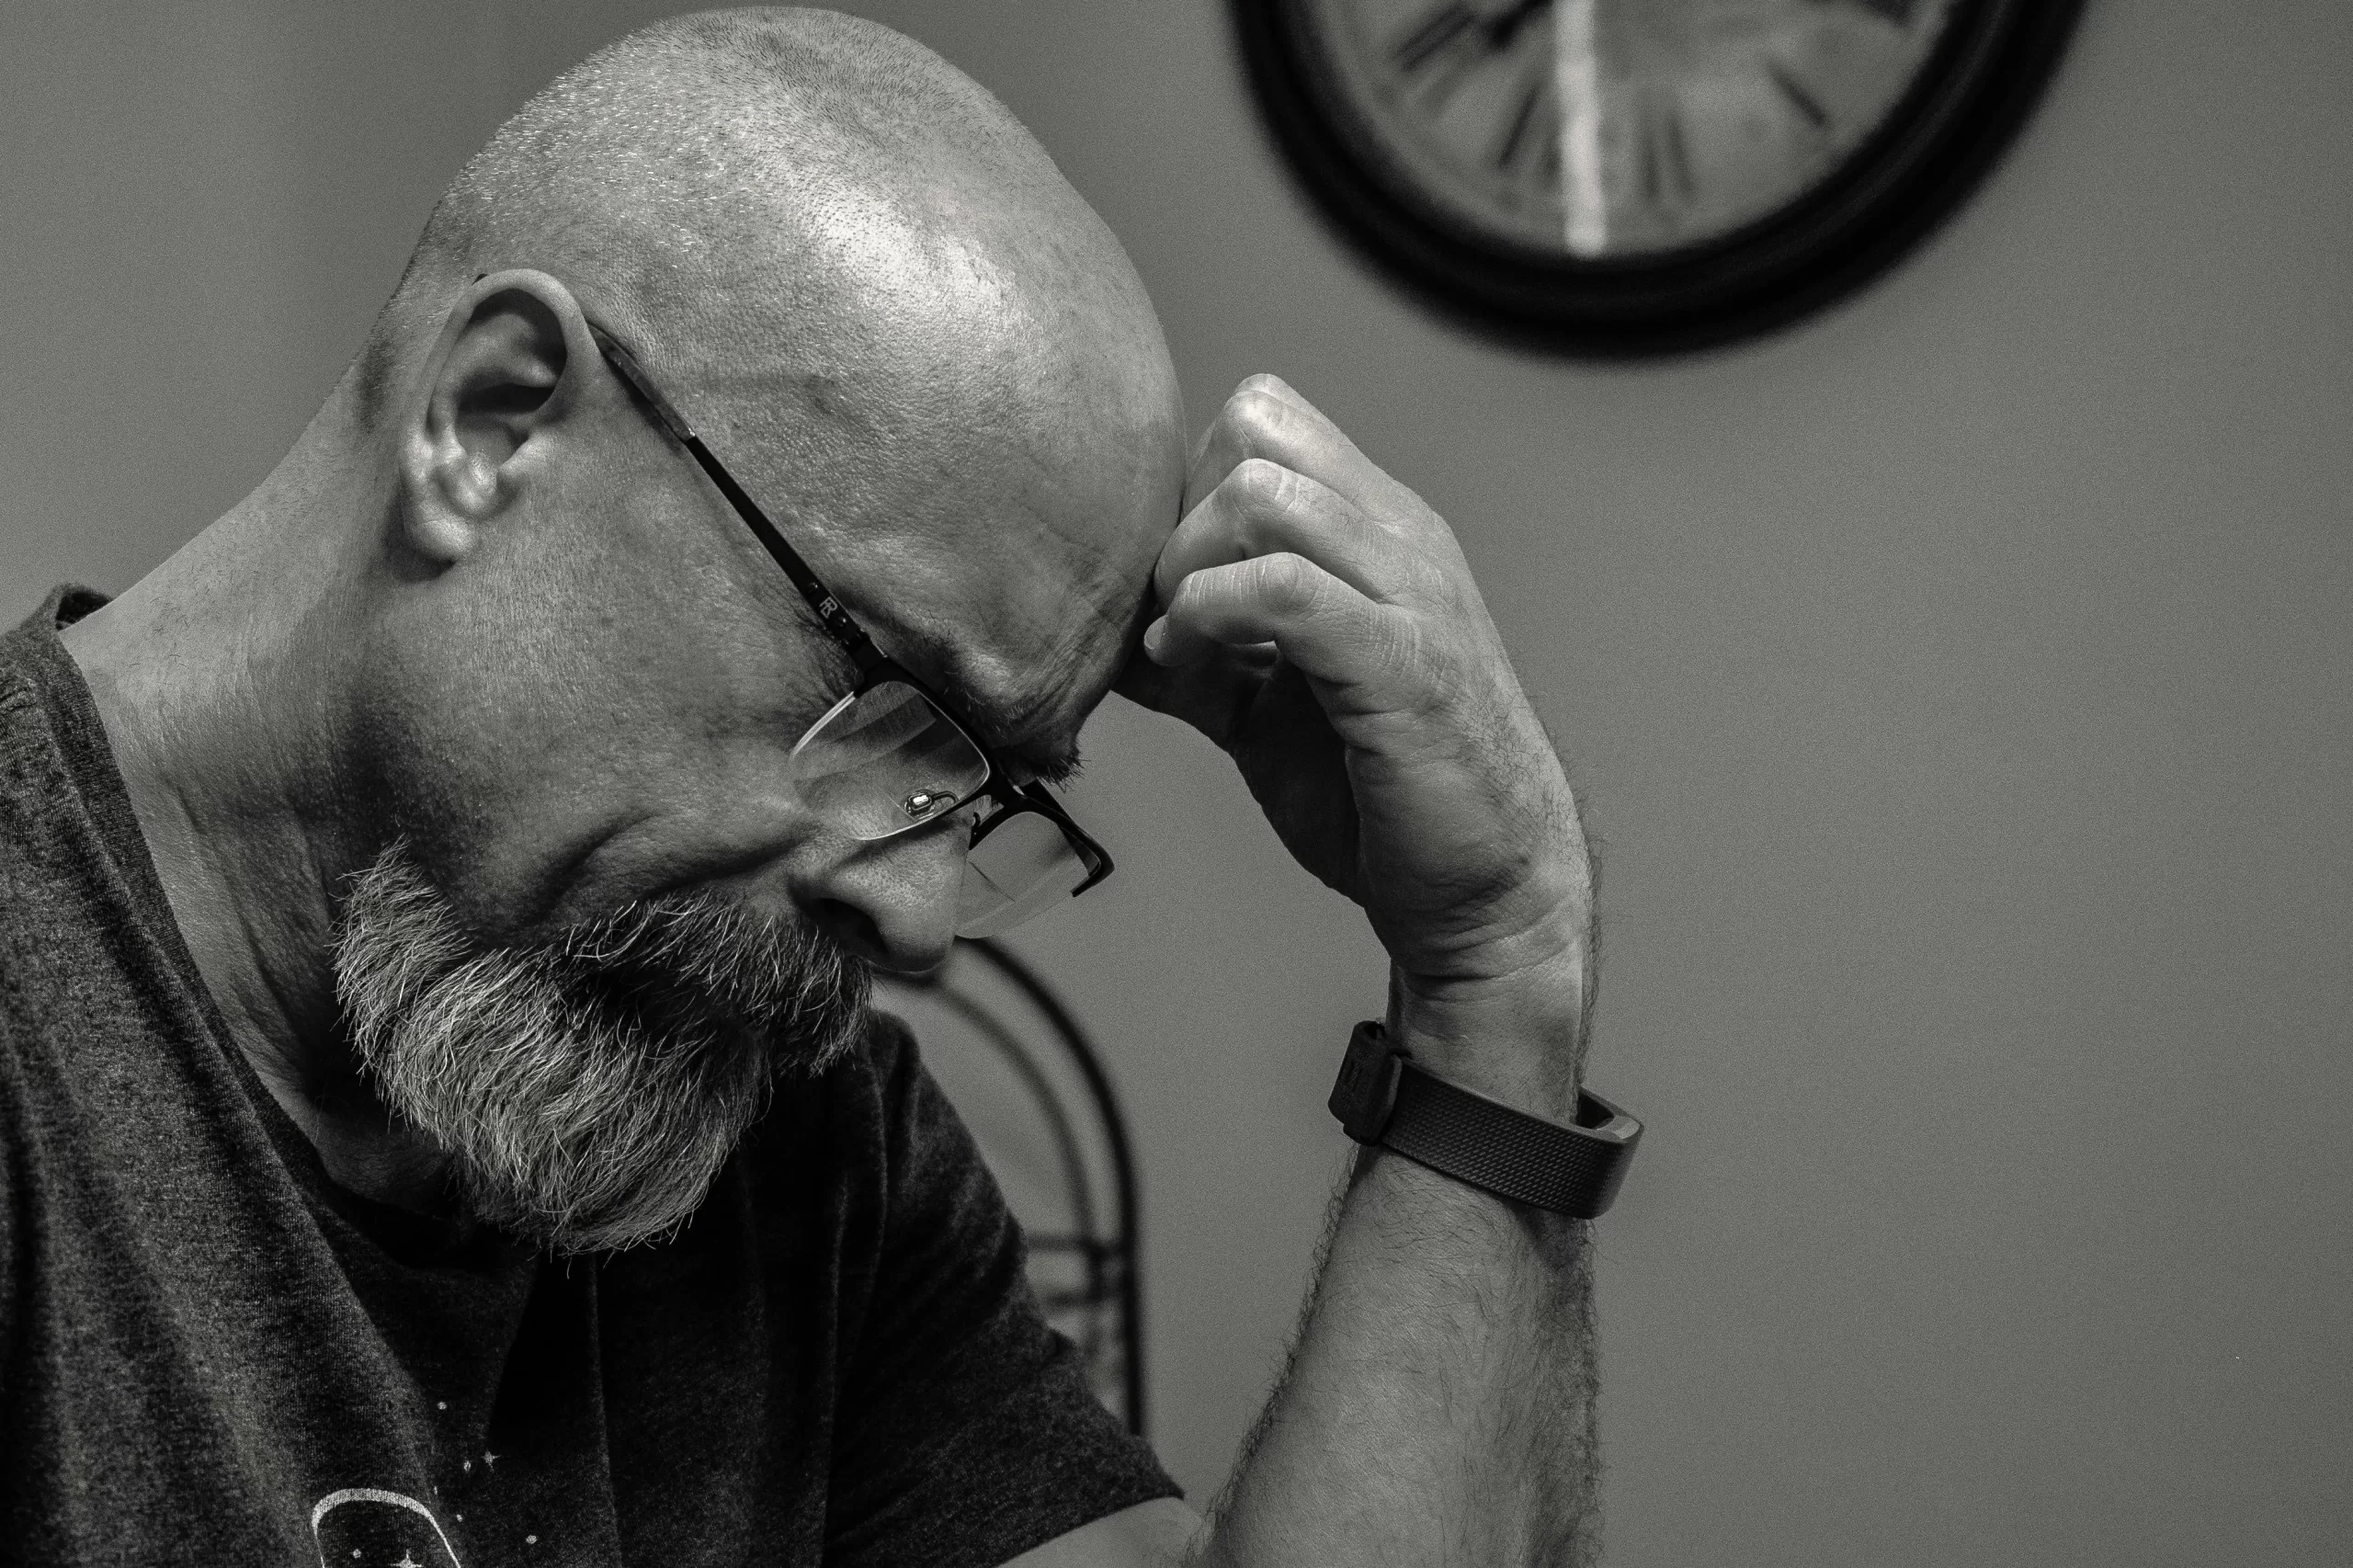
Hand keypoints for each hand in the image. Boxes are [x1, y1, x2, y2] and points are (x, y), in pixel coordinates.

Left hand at [1119, 376, 1594, 1100]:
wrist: (1489, 886)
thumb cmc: (1387, 793)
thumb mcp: (1273, 703)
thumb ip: (1204, 652)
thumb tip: (1109, 636)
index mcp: (1379, 529)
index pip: (1264, 416)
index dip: (1190, 487)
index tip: (1174, 586)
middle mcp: (1400, 538)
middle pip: (1252, 428)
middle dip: (1180, 515)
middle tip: (1170, 614)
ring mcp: (1409, 592)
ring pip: (1258, 493)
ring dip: (1188, 568)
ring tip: (1182, 646)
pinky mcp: (1401, 662)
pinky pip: (1280, 588)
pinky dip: (1209, 619)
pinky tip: (1196, 676)